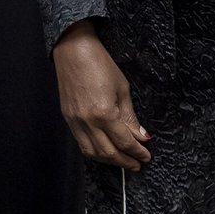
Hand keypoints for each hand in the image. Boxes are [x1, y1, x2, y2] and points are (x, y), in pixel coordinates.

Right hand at [50, 20, 150, 168]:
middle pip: (108, 153)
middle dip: (125, 162)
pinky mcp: (67, 118)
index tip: (146, 156)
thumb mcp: (122, 89)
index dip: (138, 152)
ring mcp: (74, 121)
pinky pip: (81, 143)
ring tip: (123, 160)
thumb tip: (141, 136)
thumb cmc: (99, 63)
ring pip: (92, 153)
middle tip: (138, 164)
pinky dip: (95, 151)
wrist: (73, 49)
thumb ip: (130, 117)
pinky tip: (105, 150)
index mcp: (104, 113)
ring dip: (109, 160)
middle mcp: (87, 122)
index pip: (124, 142)